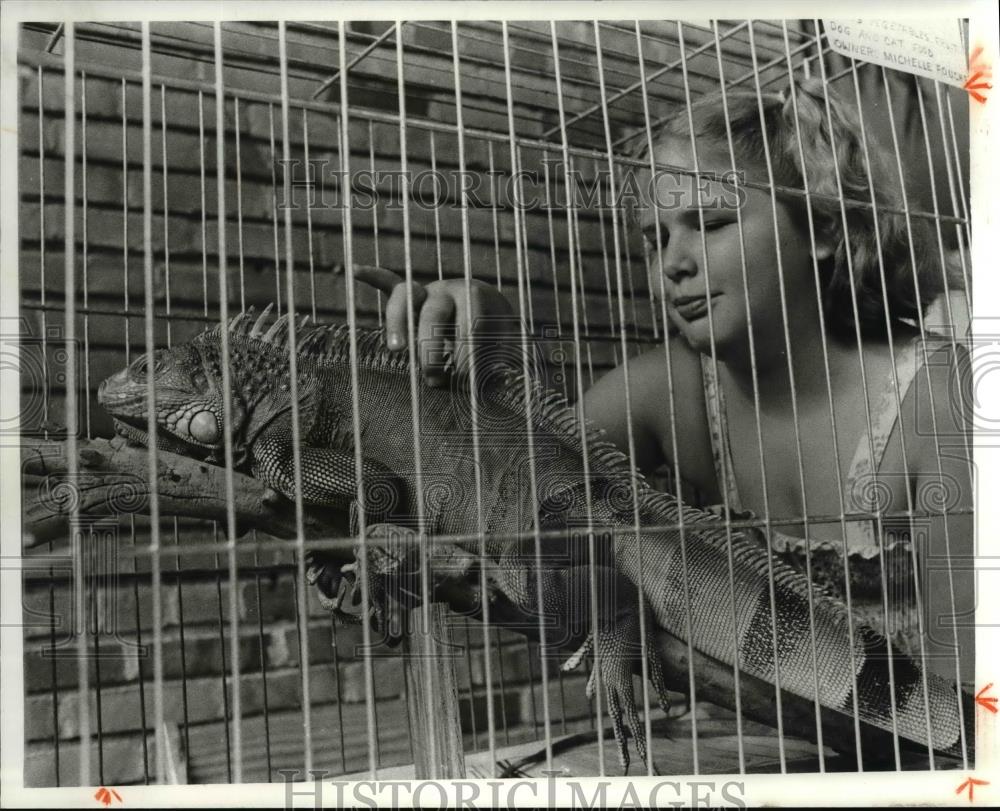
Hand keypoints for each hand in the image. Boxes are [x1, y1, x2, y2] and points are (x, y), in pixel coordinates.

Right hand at [354, 266, 521, 386]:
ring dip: (398, 322)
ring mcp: (428, 292)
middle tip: (434, 378)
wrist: (494, 317)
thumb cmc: (500, 341)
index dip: (467, 352)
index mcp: (478, 299)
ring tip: (397, 349)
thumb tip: (484, 384)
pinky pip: (390, 284)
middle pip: (434, 312)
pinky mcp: (412, 299)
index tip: (466, 380)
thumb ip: (496, 367)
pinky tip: (355, 269)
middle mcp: (450, 290)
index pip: (470, 322)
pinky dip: (374, 277)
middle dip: (432, 346)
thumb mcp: (505, 354)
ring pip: (406, 297)